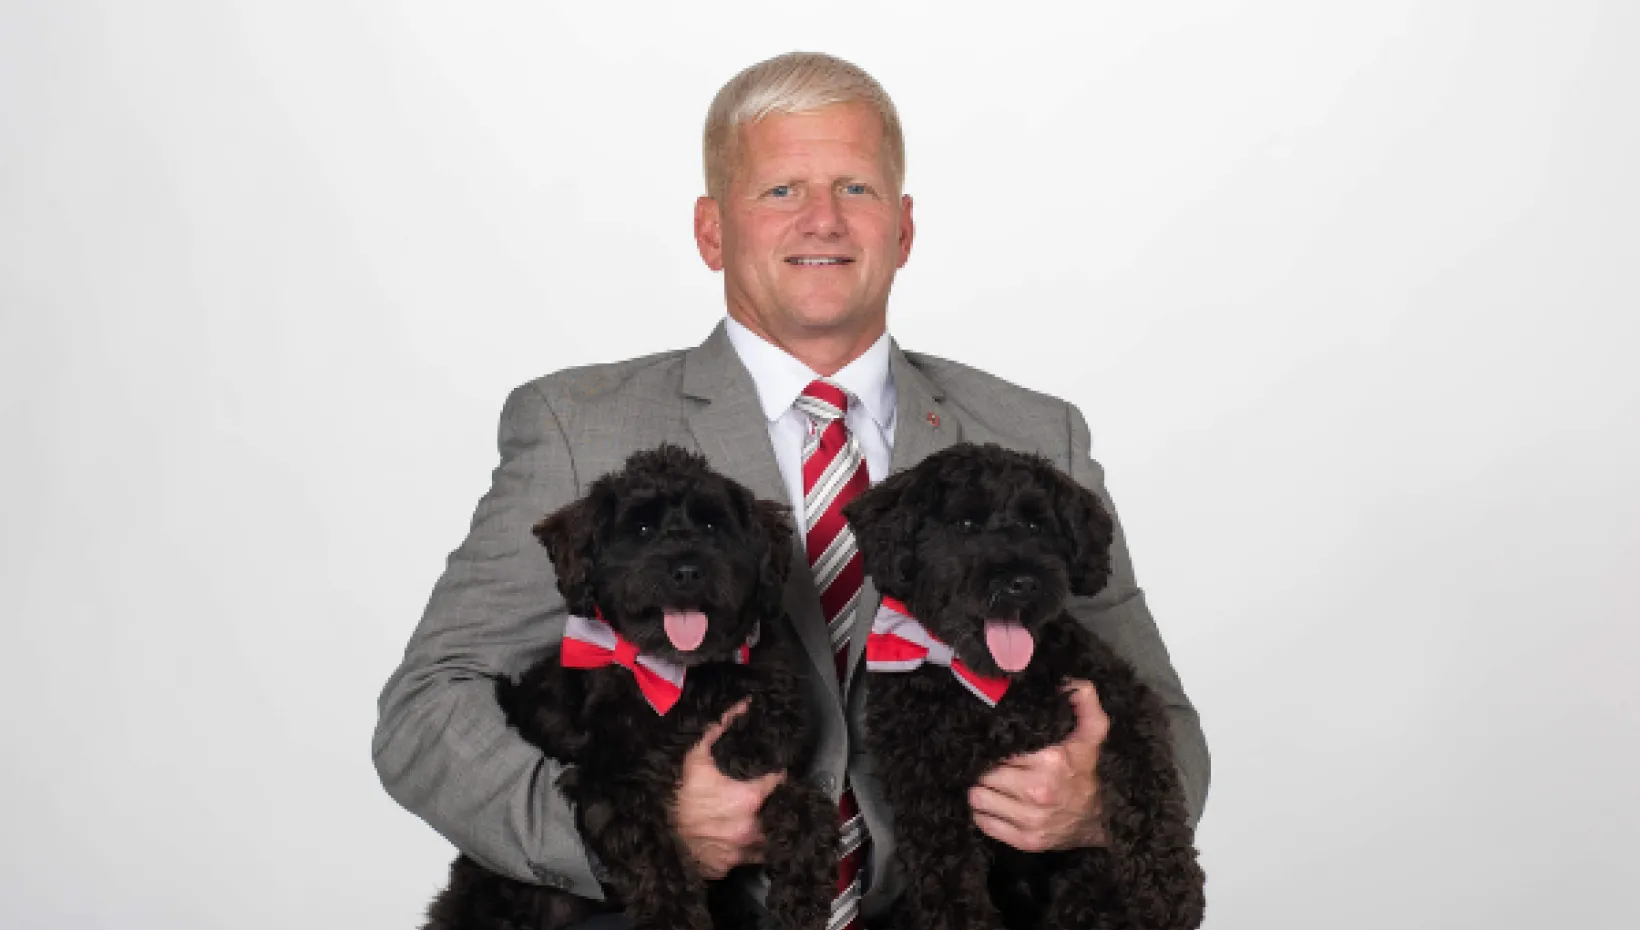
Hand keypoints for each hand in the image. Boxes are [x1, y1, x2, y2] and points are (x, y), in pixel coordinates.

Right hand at [671, 699, 785, 878]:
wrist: (644, 832)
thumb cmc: (672, 790)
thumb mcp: (695, 752)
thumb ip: (723, 725)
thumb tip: (745, 702)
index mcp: (749, 799)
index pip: (780, 782)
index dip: (777, 772)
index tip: (772, 767)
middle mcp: (749, 829)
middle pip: (776, 814)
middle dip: (771, 803)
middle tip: (757, 793)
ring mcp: (738, 853)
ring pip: (763, 841)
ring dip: (758, 828)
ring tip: (745, 815)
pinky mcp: (725, 868)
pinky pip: (742, 858)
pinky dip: (739, 848)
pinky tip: (727, 834)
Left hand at [968, 679, 1109, 851]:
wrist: (1104, 820)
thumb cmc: (1090, 771)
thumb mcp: (1093, 733)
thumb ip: (1084, 701)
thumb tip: (1068, 679)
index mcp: (1051, 761)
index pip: (1001, 749)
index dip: (994, 745)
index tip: (996, 744)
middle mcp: (1038, 792)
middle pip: (984, 774)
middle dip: (985, 768)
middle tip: (992, 764)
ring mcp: (1031, 820)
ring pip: (978, 798)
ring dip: (981, 790)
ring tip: (991, 783)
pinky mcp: (1025, 842)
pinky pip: (984, 823)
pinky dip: (985, 812)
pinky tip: (996, 803)